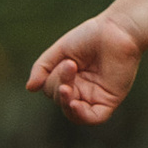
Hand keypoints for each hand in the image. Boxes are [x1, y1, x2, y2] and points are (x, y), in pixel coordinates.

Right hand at [27, 14, 144, 124]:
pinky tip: (75, 104)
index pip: (52, 90)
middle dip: (60, 85)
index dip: (54, 80)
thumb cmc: (90, 36)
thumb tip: (30, 88)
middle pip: (60, 100)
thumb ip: (43, 68)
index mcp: (70, 78)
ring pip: (74, 113)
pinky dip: (81, 115)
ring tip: (67, 88)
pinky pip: (94, 117)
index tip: (68, 61)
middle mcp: (82, 90)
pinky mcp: (109, 100)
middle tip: (71, 65)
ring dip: (66, 102)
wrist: (117, 30)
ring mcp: (95, 96)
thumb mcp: (59, 51)